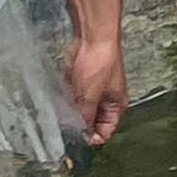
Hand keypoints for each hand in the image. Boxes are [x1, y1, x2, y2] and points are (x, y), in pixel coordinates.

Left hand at [62, 31, 127, 147]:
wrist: (91, 38)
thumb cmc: (99, 63)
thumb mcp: (90, 97)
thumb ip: (84, 118)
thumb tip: (80, 134)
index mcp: (116, 106)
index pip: (105, 131)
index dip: (92, 137)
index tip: (77, 138)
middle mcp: (106, 101)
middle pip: (92, 122)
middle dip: (79, 124)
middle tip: (66, 126)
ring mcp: (93, 91)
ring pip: (80, 111)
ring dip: (71, 112)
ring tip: (62, 112)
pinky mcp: (81, 83)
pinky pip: (72, 98)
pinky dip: (66, 101)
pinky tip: (59, 101)